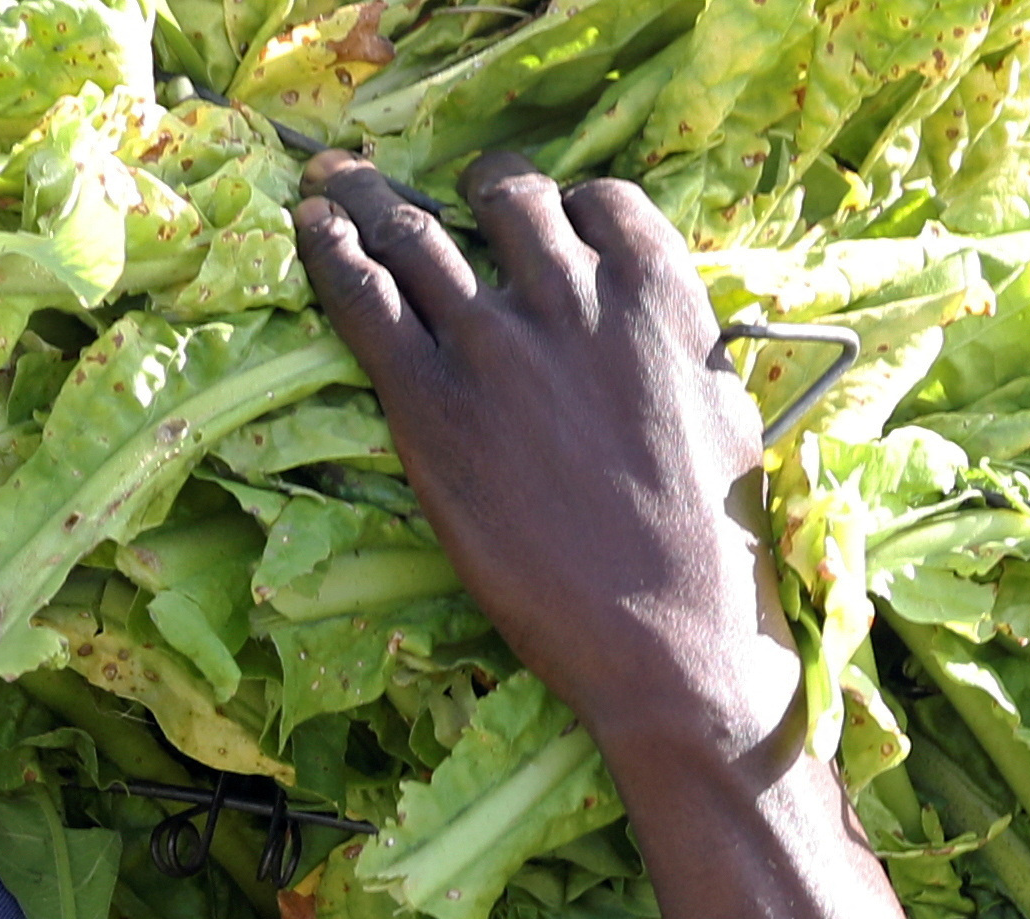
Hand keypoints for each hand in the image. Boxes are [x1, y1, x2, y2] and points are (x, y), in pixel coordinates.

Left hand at [290, 152, 798, 771]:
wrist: (665, 625)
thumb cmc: (709, 537)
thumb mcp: (722, 411)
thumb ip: (679, 350)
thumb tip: (661, 334)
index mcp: (655, 290)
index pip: (597, 202)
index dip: (563, 206)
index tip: (539, 223)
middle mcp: (569, 294)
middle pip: (505, 197)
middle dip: (469, 186)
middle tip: (433, 191)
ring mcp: (491, 343)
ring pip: (418, 232)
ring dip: (371, 196)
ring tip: (334, 182)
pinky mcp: (426, 401)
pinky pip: (362, 299)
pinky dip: (328, 251)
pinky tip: (308, 229)